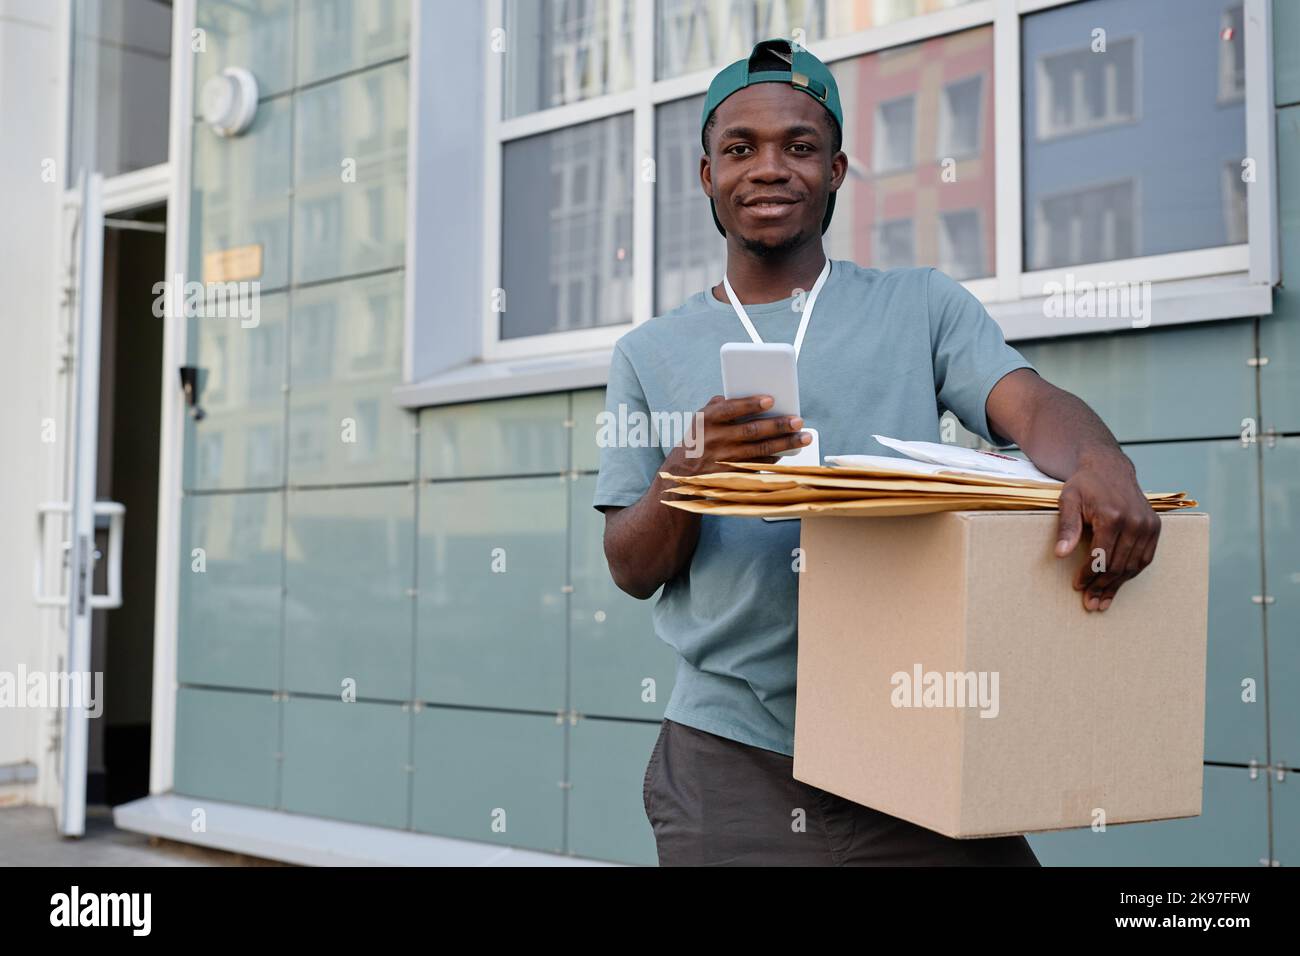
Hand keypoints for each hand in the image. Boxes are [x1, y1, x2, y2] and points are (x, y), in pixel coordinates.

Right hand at [662, 394, 810, 478]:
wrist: (682, 473)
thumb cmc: (698, 439)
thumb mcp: (701, 418)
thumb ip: (720, 405)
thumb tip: (747, 394)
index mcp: (707, 420)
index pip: (731, 409)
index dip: (751, 404)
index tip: (771, 399)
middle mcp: (716, 439)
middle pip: (752, 431)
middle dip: (778, 426)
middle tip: (798, 421)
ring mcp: (725, 459)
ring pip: (760, 450)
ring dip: (784, 444)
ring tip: (803, 437)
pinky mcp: (732, 474)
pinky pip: (758, 465)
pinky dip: (774, 458)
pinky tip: (787, 451)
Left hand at [1054, 451, 1160, 611]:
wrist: (1109, 468)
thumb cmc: (1085, 485)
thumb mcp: (1068, 500)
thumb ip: (1066, 527)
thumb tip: (1060, 553)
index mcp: (1112, 516)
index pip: (1101, 556)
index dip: (1089, 574)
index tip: (1078, 586)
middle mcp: (1135, 522)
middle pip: (1118, 565)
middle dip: (1102, 586)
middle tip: (1090, 602)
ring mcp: (1148, 525)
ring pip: (1133, 566)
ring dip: (1117, 586)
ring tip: (1103, 600)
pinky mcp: (1155, 527)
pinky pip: (1145, 558)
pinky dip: (1131, 573)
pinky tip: (1118, 584)